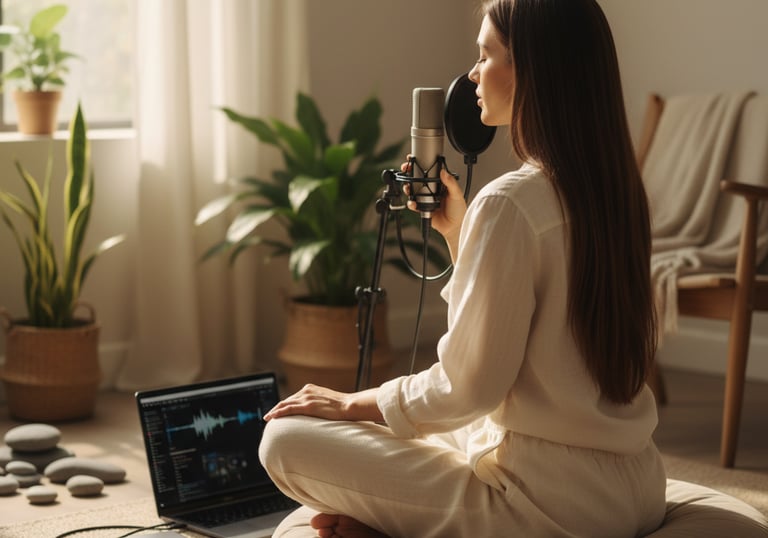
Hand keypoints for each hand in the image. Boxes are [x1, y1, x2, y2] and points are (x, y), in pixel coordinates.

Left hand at [263, 385, 382, 422]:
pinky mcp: (307, 406)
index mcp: (311, 388)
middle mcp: (306, 391)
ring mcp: (306, 398)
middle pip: (286, 399)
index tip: (277, 411)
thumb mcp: (327, 402)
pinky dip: (278, 412)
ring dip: (274, 411)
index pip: (293, 397)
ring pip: (284, 404)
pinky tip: (272, 417)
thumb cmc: (342, 407)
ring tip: (267, 418)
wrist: (349, 406)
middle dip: (276, 408)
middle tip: (268, 415)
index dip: (284, 404)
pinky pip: (288, 409)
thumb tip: (316, 412)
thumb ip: (318, 404)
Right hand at [400, 159, 465, 259]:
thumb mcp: (457, 194)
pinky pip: (413, 204)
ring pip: (412, 190)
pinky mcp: (422, 208)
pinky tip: (413, 203)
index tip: (414, 159)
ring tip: (407, 187)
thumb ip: (451, 183)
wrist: (454, 226)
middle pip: (417, 178)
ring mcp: (425, 198)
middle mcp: (431, 189)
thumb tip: (443, 172)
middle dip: (409, 173)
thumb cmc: (458, 210)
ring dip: (407, 187)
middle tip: (406, 169)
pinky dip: (411, 203)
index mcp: (440, 183)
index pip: (428, 170)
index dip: (420, 164)